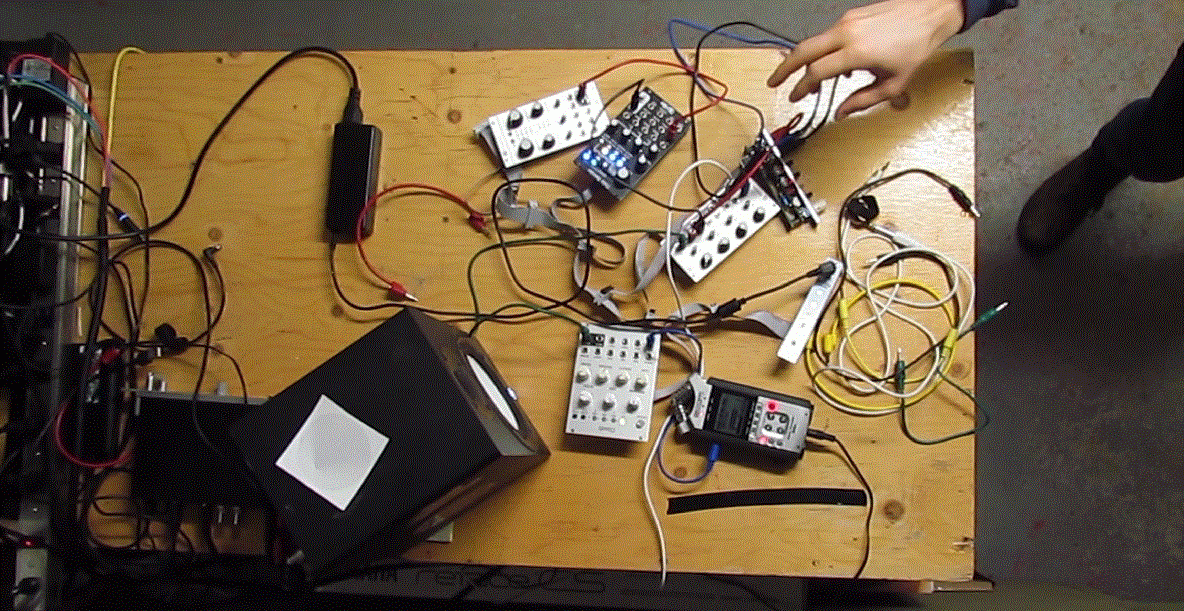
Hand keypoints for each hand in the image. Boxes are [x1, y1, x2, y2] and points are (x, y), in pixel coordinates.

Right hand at [767, 0, 964, 119]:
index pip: (815, 73)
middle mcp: (846, 33)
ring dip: (806, 61)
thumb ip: (862, 101)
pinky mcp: (852, 16)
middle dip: (785, 68)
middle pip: (802, 51)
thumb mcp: (893, 83)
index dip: (801, 88)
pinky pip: (829, 35)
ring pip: (814, 42)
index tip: (795, 97)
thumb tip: (842, 112)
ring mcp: (847, 21)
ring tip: (809, 79)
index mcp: (855, 52)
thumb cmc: (917, 44)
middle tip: (774, 81)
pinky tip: (833, 64)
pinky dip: (823, 50)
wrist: (930, 13)